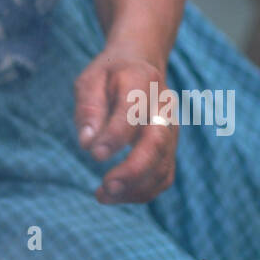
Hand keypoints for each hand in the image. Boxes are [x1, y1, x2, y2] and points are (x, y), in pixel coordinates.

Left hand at [73, 44, 176, 203]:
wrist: (140, 64)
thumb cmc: (109, 75)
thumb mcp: (90, 80)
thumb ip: (88, 108)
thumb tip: (88, 144)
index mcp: (141, 81)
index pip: (133, 113)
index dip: (115, 136)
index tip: (94, 154)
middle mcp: (163, 106)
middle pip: (157, 142)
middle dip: (133, 170)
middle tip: (105, 188)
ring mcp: (171, 128)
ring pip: (163, 165)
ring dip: (135, 187)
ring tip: (103, 196)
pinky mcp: (171, 147)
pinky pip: (164, 176)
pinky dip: (143, 192)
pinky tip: (117, 195)